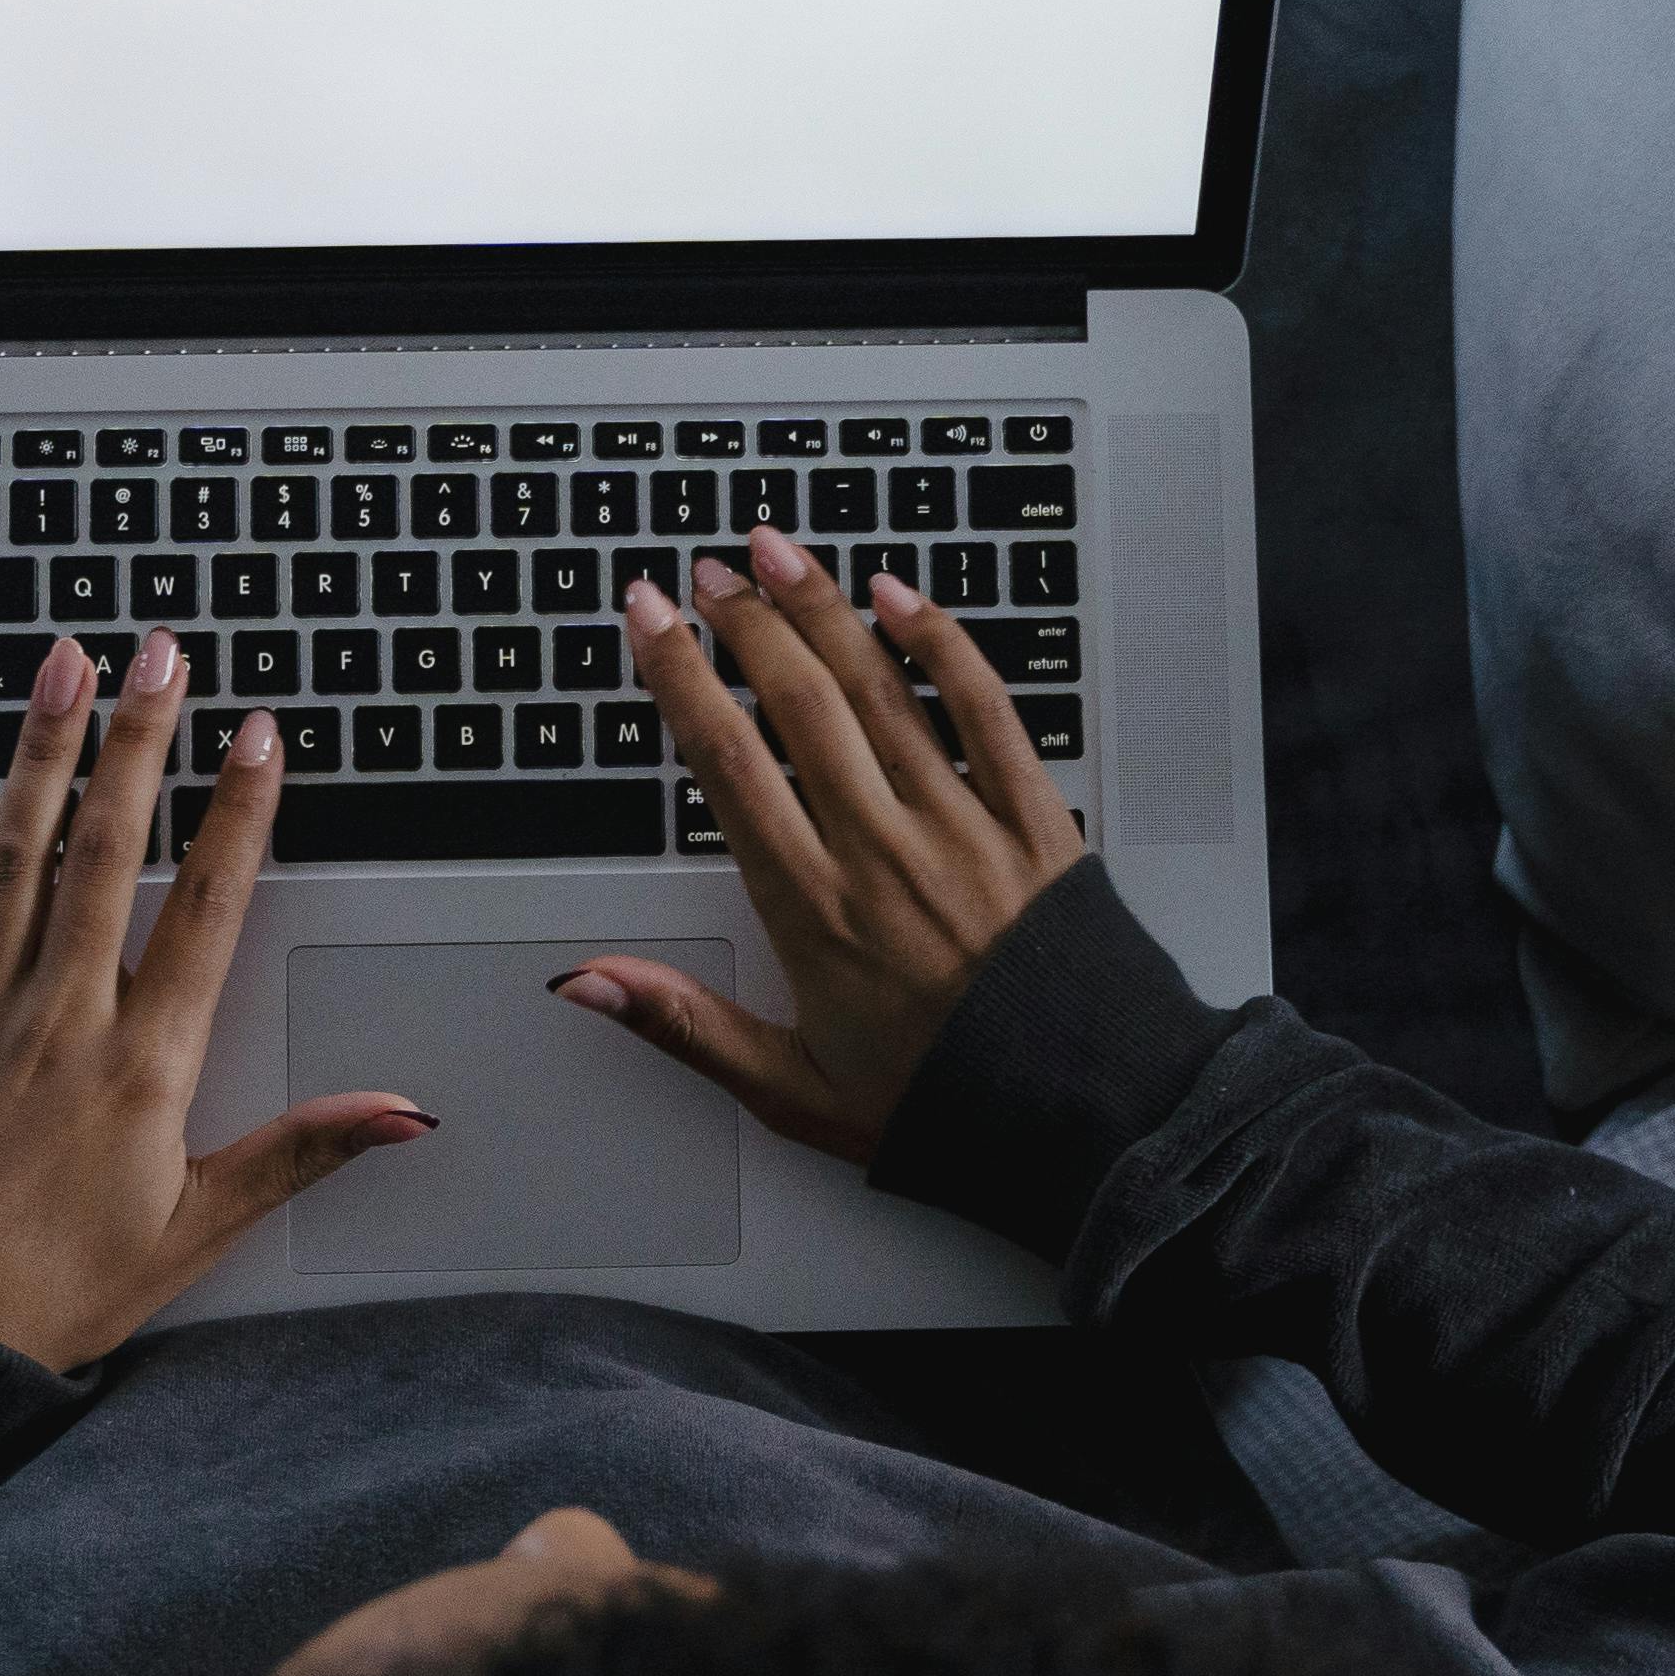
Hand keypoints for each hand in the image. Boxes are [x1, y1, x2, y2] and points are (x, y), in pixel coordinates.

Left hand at [0, 631, 430, 1369]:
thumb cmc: (60, 1291)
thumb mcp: (199, 1228)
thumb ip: (302, 1152)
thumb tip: (403, 1112)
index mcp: (142, 1064)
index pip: (207, 910)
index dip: (240, 815)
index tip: (261, 737)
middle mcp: (59, 1019)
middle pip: (108, 853)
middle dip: (140, 743)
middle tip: (164, 653)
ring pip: (12, 858)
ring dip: (41, 753)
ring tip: (65, 665)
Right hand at [556, 528, 1089, 1161]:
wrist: (1088, 1124)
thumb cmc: (943, 1108)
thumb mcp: (792, 1090)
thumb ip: (684, 1024)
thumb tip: (587, 981)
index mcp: (813, 913)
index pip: (726, 763)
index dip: (677, 678)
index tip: (646, 618)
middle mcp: (882, 854)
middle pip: (797, 705)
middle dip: (742, 624)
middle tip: (706, 572)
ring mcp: (962, 829)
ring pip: (880, 692)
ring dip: (823, 610)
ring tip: (778, 551)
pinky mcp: (1034, 822)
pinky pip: (985, 711)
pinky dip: (942, 646)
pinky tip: (902, 598)